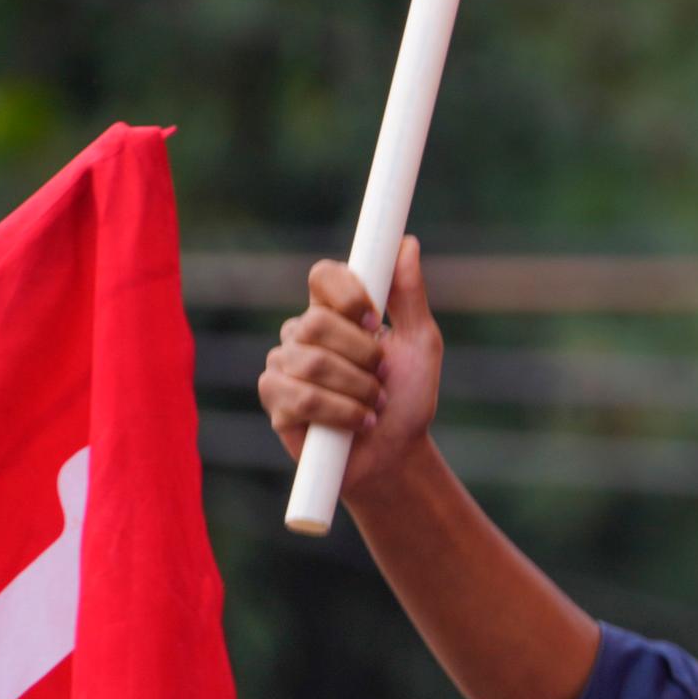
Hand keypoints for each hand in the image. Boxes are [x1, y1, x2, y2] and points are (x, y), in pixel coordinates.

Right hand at [258, 240, 442, 504]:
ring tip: (374, 406)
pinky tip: (355, 424)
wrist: (396, 456)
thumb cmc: (408, 400)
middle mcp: (304, 333)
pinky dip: (340, 413)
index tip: (373, 318)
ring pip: (311, 361)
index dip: (346, 292)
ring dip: (358, 390)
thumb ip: (409, 295)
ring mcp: (284, 365)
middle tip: (382, 378)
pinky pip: (301, 396)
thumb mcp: (421, 345)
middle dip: (363, 356)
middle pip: (316, 321)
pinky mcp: (275, 400)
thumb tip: (407, 242)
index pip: (323, 275)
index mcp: (336, 312)